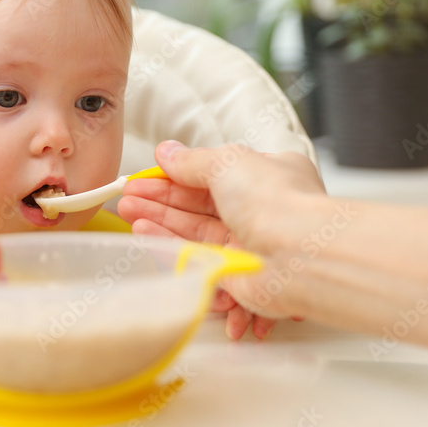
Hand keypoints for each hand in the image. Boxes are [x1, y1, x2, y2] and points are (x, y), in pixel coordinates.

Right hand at [118, 141, 323, 339]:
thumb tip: (168, 152)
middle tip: (127, 195)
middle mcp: (259, 210)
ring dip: (158, 220)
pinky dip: (168, 246)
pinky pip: (195, 257)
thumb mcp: (227, 162)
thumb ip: (192, 160)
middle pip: (198, 203)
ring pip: (192, 231)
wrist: (300, 257)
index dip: (174, 174)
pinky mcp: (236, 274)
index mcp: (266, 175)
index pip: (211, 174)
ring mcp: (247, 243)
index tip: (146, 175)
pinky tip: (146, 234)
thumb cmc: (277, 203)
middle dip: (159, 198)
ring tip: (128, 211)